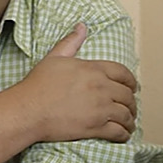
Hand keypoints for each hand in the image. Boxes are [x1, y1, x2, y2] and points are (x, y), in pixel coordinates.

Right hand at [18, 23, 137, 142]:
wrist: (29, 110)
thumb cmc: (38, 85)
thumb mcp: (54, 58)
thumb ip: (71, 42)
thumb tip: (82, 26)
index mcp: (93, 69)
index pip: (123, 73)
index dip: (131, 81)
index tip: (133, 87)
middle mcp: (100, 87)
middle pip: (127, 95)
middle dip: (131, 102)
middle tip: (130, 107)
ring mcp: (100, 108)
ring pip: (126, 114)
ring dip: (130, 120)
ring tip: (129, 124)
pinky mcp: (96, 127)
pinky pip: (118, 132)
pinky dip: (124, 134)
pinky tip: (123, 135)